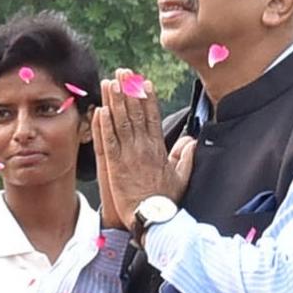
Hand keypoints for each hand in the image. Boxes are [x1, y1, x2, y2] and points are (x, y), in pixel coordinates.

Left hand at [94, 78, 191, 229]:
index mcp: (159, 149)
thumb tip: (191, 141)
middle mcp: (144, 148)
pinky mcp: (115, 165)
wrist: (153, 219)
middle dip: (129, 91)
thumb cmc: (166, 201)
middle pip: (136, 113)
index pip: (153, 117)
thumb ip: (185, 157)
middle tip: (123, 72)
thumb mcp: (181, 177)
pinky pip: (108, 141)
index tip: (143, 82)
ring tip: (111, 82)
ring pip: (121, 122)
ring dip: (115, 101)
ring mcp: (128, 155)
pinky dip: (104, 125)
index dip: (147, 98)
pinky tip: (101, 109)